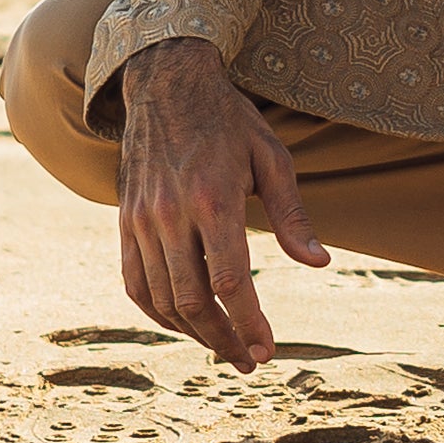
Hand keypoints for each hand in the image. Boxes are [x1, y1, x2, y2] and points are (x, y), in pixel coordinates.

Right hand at [115, 35, 328, 369]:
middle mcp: (171, 214)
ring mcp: (141, 220)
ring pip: (162, 299)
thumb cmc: (229, 119)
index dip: (249, 323)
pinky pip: (135, 283)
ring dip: (194, 334)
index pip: (230, 281)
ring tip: (223, 347)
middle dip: (224, 340)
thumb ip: (292, 215)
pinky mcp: (124, 221)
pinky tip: (184, 324)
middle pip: (193, 301)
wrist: (166, 82)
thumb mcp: (271, 157)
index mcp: (213, 198)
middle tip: (249, 361)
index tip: (267, 350)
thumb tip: (319, 264)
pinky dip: (157, 313)